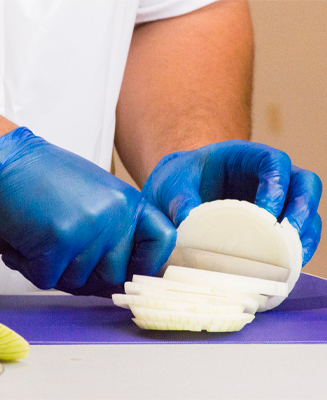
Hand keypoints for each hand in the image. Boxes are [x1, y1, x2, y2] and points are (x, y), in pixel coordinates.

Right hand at [0, 127, 175, 295]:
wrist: (7, 161)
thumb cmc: (47, 180)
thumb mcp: (97, 196)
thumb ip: (114, 230)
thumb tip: (118, 275)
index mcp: (129, 202)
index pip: (163, 240)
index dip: (148, 264)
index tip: (129, 270)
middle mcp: (116, 214)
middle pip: (114, 275)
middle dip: (86, 276)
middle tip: (62, 258)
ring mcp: (89, 227)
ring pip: (78, 282)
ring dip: (54, 271)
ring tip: (39, 242)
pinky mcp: (59, 240)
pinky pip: (46, 280)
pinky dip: (29, 269)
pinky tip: (21, 246)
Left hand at [141, 140, 321, 265]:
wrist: (175, 194)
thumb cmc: (178, 181)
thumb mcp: (172, 184)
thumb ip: (179, 198)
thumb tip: (186, 220)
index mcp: (245, 157)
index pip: (274, 161)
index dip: (277, 184)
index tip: (264, 212)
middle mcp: (267, 177)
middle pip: (304, 184)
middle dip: (302, 209)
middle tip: (286, 234)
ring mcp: (273, 200)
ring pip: (306, 211)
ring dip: (304, 234)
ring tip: (292, 257)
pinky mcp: (269, 224)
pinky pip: (294, 235)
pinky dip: (294, 251)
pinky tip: (285, 268)